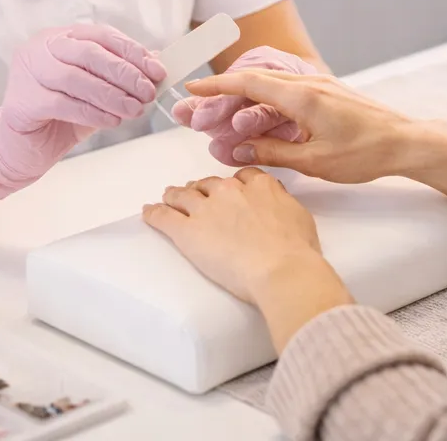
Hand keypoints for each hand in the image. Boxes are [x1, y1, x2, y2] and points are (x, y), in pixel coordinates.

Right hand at [2, 24, 165, 131]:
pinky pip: (63, 104)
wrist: (23, 148)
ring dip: (111, 95)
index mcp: (61, 37)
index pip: (102, 35)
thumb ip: (120, 77)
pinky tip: (112, 121)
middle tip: (147, 92)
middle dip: (124, 73)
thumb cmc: (61, 116)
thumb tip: (157, 62)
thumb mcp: (97, 92)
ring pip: (76, 78)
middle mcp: (41, 48)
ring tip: (135, 110)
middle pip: (89, 53)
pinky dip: (92, 113)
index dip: (133, 52)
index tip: (157, 71)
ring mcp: (28, 72)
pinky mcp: (22, 101)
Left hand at [142, 168, 328, 303]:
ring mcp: (206, 209)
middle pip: (208, 183)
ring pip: (182, 195)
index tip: (228, 192)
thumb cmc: (296, 249)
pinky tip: (147, 212)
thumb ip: (283, 203)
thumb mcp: (299, 215)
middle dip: (201, 189)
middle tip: (194, 196)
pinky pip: (164, 216)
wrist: (280, 268)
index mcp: (259, 185)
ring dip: (174, 196)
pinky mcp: (187, 230)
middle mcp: (229, 190)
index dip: (231, 186)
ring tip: (167, 198)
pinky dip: (154, 213)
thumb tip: (277, 202)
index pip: (239, 177)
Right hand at [181, 70, 416, 183]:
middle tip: (197, 107)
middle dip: (223, 92)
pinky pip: (286, 92)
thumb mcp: (315, 161)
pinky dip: (265, 102)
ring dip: (243, 98)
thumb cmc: (366, 153)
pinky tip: (255, 117)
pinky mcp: (326, 93)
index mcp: (303, 97)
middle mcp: (309, 84)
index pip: (249, 83)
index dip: (217, 86)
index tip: (192, 90)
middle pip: (255, 81)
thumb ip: (274, 153)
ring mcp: (319, 86)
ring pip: (270, 86)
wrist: (406, 141)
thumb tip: (240, 151)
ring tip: (220, 116)